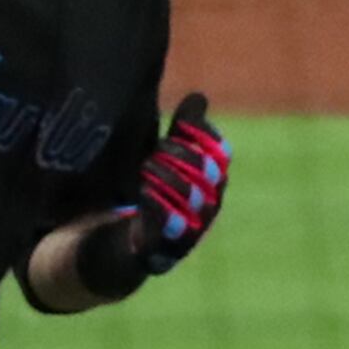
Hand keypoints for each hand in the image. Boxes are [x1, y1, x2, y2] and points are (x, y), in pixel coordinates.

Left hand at [121, 95, 230, 274]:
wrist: (128, 244)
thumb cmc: (156, 193)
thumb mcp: (168, 158)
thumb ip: (183, 131)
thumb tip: (199, 97)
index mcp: (213, 182)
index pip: (220, 154)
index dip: (203, 135)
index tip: (181, 124)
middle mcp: (209, 207)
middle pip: (207, 174)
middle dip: (182, 155)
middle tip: (157, 147)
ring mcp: (192, 231)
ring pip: (192, 198)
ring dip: (168, 177)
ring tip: (145, 166)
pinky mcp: (169, 251)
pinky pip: (170, 227)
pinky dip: (158, 206)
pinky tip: (142, 192)